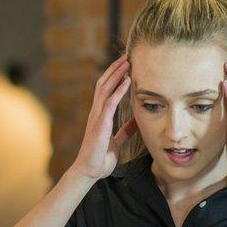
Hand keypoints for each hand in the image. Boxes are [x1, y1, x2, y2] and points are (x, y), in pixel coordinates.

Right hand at [69, 56, 138, 180]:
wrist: (89, 171)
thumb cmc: (100, 157)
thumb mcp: (117, 141)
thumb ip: (125, 130)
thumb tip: (136, 121)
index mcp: (100, 115)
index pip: (106, 89)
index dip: (115, 76)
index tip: (126, 65)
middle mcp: (96, 112)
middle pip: (104, 83)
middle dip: (115, 69)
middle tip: (127, 56)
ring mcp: (96, 117)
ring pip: (105, 88)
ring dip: (117, 74)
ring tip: (128, 62)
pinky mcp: (100, 124)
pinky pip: (110, 103)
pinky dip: (119, 90)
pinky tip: (127, 81)